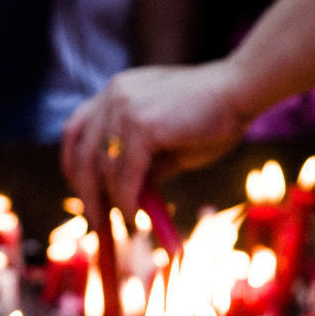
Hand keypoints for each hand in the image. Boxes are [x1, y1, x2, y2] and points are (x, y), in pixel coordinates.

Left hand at [61, 60, 252, 230]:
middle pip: (82, 152)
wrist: (241, 91)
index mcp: (116, 91)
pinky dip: (128, 200)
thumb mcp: (165, 144)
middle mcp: (114, 95)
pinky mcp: (141, 124)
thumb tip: (122, 198)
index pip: (75, 130)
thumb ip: (142, 163)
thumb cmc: (211, 117)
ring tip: (124, 224)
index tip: (83, 193)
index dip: (73, 166)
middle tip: (96, 221)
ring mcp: (125, 107)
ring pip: (104, 168)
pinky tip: (136, 216)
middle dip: (86, 192)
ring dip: (111, 202)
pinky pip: (125, 174)